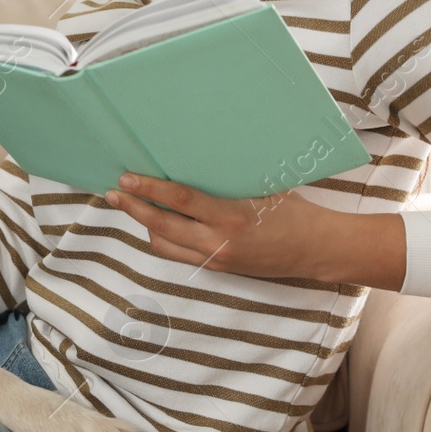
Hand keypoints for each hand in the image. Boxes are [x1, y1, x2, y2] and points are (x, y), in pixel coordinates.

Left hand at [103, 172, 404, 288]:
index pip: (179, 201)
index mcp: (232, 216)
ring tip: (132, 205)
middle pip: (161, 226)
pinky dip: (166, 238)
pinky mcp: (219, 269)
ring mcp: (217, 259)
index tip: (126, 178)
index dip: (148, 189)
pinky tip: (160, 224)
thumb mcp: (261, 188)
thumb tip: (190, 163)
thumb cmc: (295, 210)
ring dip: (146, 226)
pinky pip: (180, 255)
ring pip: (165, 245)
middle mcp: (219, 242)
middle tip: (112, 192)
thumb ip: (224, 183)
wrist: (318, 249)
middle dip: (133, 209)